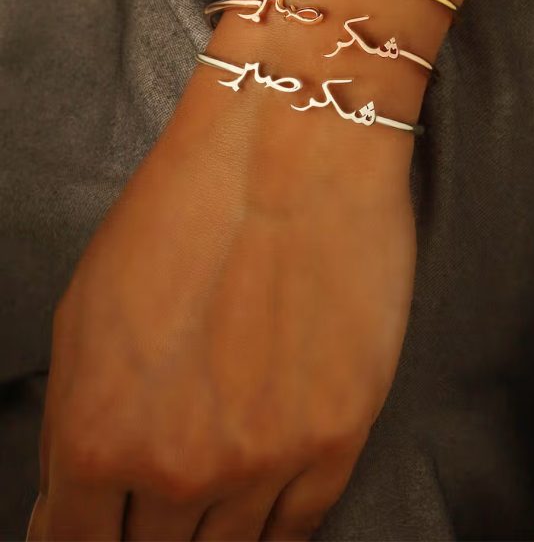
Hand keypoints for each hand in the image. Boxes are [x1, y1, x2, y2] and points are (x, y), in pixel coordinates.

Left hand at [26, 48, 416, 540]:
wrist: (294, 148)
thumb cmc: (188, 206)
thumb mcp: (88, 312)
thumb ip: (80, 420)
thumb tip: (80, 494)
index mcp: (97, 433)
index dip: (80, 540)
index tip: (98, 528)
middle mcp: (178, 466)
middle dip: (145, 532)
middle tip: (158, 499)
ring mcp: (263, 460)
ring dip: (211, 530)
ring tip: (215, 480)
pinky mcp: (337, 437)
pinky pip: (298, 525)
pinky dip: (272, 521)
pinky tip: (262, 492)